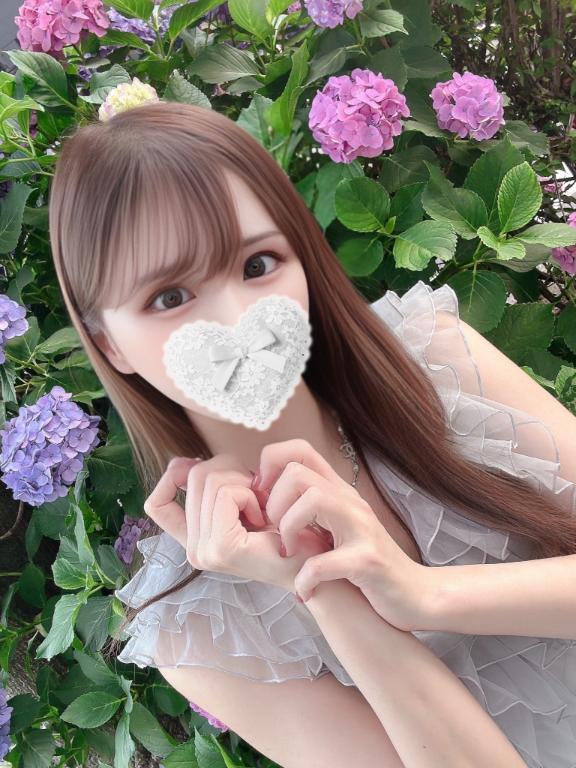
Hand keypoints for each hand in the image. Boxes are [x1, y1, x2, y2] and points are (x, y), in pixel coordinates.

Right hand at [142, 454, 332, 593]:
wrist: (316, 561)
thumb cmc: (287, 528)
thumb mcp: (242, 500)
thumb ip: (210, 484)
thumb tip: (182, 461)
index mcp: (194, 541)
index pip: (157, 504)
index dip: (172, 478)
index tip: (202, 471)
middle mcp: (194, 551)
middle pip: (195, 477)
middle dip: (230, 472)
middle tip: (256, 497)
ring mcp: (204, 552)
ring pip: (211, 481)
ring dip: (243, 484)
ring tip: (262, 509)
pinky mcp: (221, 548)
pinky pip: (227, 494)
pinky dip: (249, 494)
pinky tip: (265, 516)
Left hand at [255, 438, 432, 630]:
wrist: (414, 594)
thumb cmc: (366, 563)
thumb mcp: (337, 527)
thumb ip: (309, 510)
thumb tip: (264, 498)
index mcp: (339, 492)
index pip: (300, 450)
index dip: (270, 466)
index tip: (262, 498)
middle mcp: (350, 502)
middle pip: (297, 472)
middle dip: (273, 503)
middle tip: (275, 532)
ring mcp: (361, 529)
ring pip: (312, 500)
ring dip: (287, 529)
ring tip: (289, 553)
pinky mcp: (367, 561)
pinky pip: (322, 562)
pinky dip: (305, 579)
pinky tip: (305, 590)